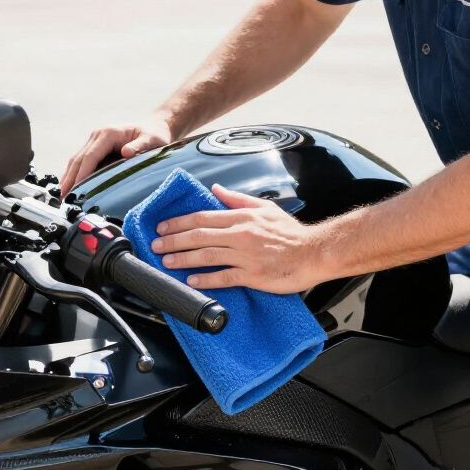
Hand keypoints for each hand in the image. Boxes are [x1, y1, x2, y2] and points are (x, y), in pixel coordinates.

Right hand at [60, 116, 173, 197]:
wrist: (153, 127)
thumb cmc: (154, 135)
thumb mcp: (152, 140)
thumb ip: (140, 146)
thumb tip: (126, 153)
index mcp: (108, 133)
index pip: (90, 155)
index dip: (82, 173)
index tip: (75, 189)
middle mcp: (97, 136)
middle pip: (78, 159)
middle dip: (69, 179)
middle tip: (63, 199)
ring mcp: (94, 141)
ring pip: (76, 161)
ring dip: (68, 178)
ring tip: (62, 197)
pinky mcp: (94, 148)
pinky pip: (81, 163)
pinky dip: (74, 176)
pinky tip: (70, 189)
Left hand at [151, 184, 331, 293]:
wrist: (313, 252)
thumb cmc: (291, 232)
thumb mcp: (264, 207)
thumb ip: (237, 199)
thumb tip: (215, 188)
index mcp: (241, 217)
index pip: (203, 217)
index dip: (179, 222)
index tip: (162, 226)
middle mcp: (240, 234)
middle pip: (199, 235)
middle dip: (173, 240)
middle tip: (155, 244)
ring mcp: (246, 256)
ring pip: (207, 256)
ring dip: (183, 258)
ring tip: (166, 261)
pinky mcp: (253, 275)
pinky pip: (224, 277)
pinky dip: (206, 279)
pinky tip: (191, 280)